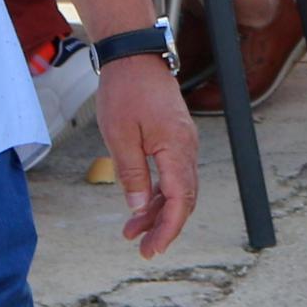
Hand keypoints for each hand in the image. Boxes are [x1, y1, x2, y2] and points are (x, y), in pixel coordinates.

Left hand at [92, 55, 198, 257]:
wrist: (134, 57)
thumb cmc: (125, 92)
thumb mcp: (120, 137)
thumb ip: (132, 174)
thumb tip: (139, 207)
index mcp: (176, 148)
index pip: (180, 201)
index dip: (168, 229)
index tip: (151, 249)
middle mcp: (187, 148)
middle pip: (185, 199)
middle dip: (164, 226)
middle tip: (142, 248)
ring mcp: (183, 142)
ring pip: (179, 188)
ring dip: (158, 211)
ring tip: (131, 230)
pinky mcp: (175, 138)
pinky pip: (173, 173)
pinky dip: (159, 193)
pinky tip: (140, 204)